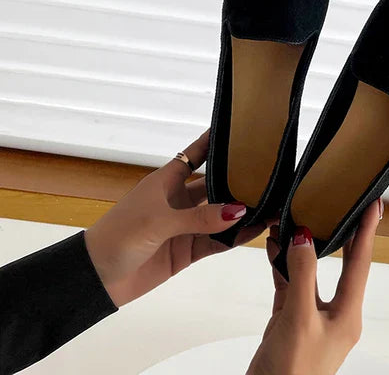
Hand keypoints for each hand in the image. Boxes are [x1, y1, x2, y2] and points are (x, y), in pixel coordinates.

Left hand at [84, 131, 264, 306]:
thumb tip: (239, 211)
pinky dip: (234, 237)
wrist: (97, 278)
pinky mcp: (188, 250)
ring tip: (270, 203)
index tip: (240, 129)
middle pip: (214, 185)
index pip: (195, 154)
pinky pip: (216, 241)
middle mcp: (179, 200)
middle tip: (269, 174)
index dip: (214, 141)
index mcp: (167, 181)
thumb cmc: (120, 235)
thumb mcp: (159, 221)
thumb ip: (200, 217)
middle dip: (237, 180)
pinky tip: (254, 230)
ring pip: (219, 214)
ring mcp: (185, 226)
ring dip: (240, 211)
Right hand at [247, 199, 382, 374]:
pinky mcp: (290, 320)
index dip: (367, 231)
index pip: (361, 263)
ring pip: (310, 270)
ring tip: (294, 216)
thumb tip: (303, 237)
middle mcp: (333, 312)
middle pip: (340, 262)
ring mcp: (311, 315)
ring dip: (301, 246)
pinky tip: (273, 246)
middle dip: (339, 232)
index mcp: (347, 314)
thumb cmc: (293, 372)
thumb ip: (302, 275)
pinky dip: (281, 264)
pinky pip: (289, 283)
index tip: (373, 204)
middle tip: (341, 202)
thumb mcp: (299, 319)